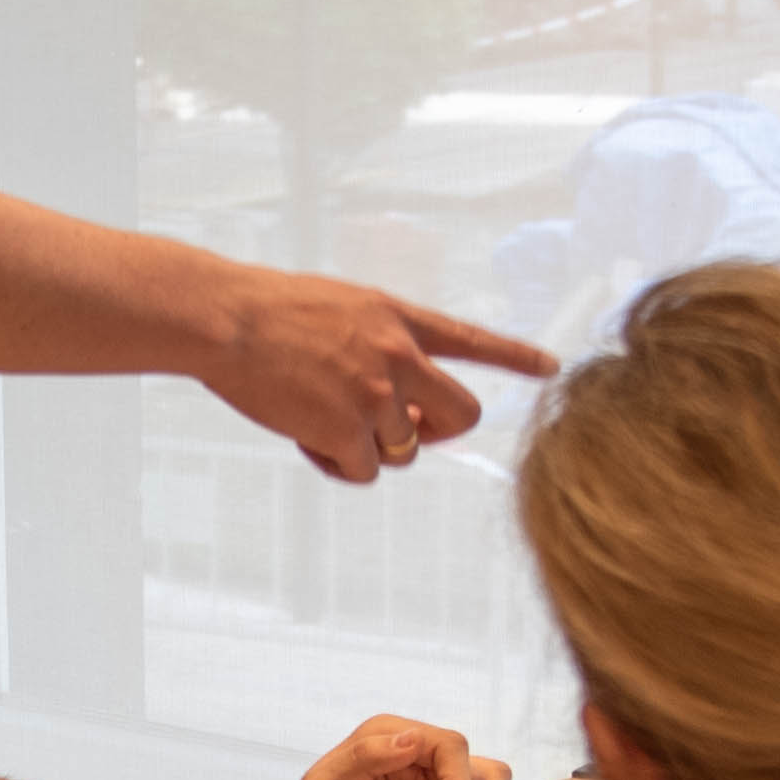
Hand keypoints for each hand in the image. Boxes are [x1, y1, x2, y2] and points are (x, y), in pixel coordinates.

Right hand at [202, 267, 547, 485]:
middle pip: (463, 415)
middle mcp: (399, 355)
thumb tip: (400, 405)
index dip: (516, 358)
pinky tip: (305, 437)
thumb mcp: (342, 307)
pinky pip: (364, 472)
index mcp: (398, 318)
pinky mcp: (348, 429)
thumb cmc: (270, 313)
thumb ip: (380, 343)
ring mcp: (377, 394)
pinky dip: (336, 466)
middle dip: (440, 433)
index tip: (553, 368)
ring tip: (318, 421)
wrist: (227, 320)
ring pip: (404, 452)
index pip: (473, 339)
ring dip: (367, 449)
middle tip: (402, 431)